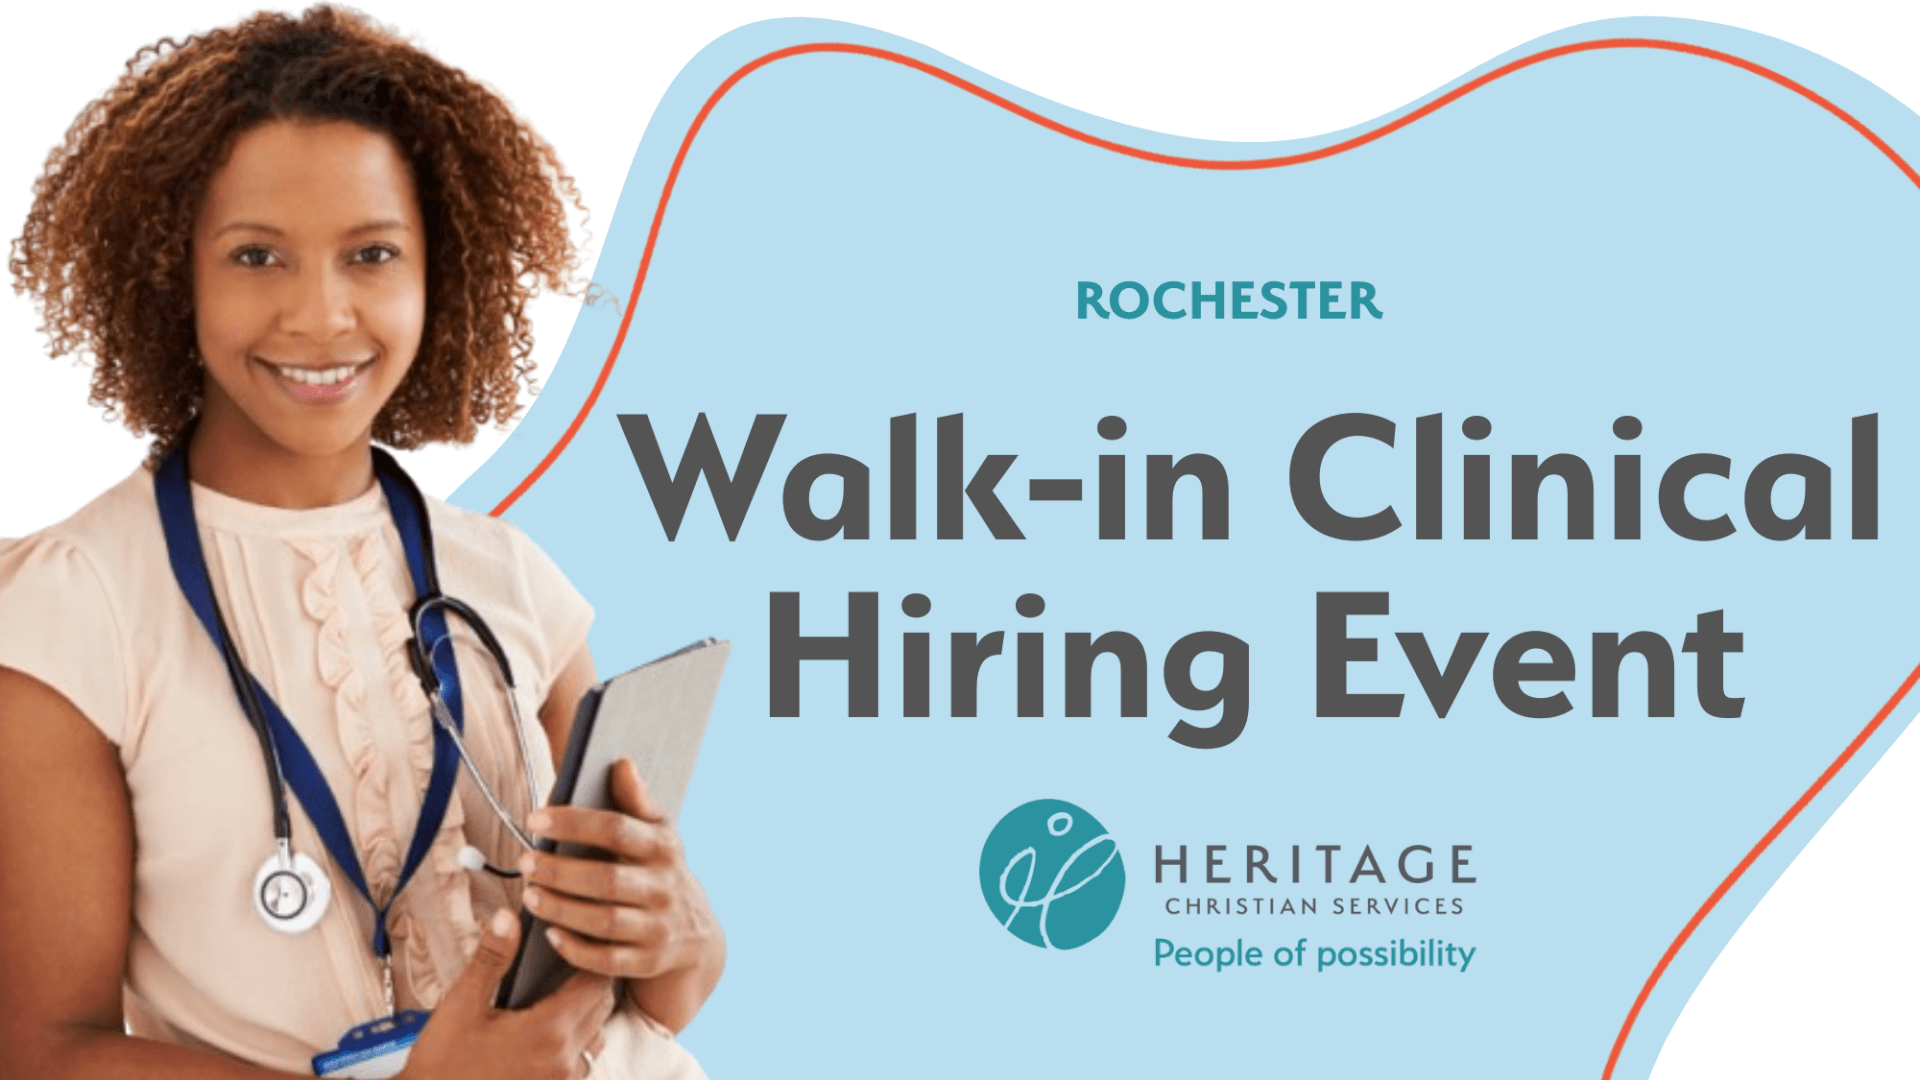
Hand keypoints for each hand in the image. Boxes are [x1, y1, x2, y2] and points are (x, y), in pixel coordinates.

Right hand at [401, 909, 614, 1079]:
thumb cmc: (441, 1064)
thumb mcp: (460, 1006)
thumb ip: (491, 960)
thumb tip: (507, 919)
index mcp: (546, 1032)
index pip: (596, 984)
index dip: (591, 960)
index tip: (575, 946)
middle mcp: (563, 1060)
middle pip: (602, 1008)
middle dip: (591, 982)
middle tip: (568, 966)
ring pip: (597, 1038)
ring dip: (587, 1016)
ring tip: (558, 999)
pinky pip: (582, 1064)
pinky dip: (576, 1044)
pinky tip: (548, 1034)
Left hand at [519, 757, 723, 1027]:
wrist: (694, 932)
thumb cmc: (659, 870)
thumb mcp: (658, 832)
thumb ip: (635, 800)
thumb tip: (620, 762)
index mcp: (664, 848)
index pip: (617, 830)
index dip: (573, 823)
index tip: (535, 819)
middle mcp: (665, 888)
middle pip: (607, 880)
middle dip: (560, 871)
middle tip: (525, 863)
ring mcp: (658, 927)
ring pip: (605, 922)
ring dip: (561, 909)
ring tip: (530, 895)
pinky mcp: (648, 961)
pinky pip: (608, 960)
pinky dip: (576, 949)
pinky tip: (550, 934)